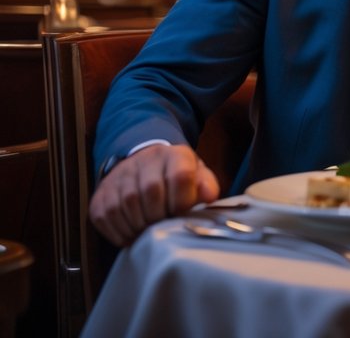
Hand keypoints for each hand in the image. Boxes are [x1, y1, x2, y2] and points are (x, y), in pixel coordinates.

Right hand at [89, 144, 218, 246]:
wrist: (144, 164)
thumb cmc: (175, 175)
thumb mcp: (197, 175)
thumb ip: (206, 186)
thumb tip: (209, 197)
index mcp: (174, 155)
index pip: (179, 176)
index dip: (182, 201)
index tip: (182, 214)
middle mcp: (144, 161)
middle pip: (150, 191)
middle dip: (159, 216)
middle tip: (164, 227)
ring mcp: (119, 176)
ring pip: (126, 205)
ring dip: (139, 227)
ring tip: (148, 233)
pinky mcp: (100, 194)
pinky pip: (105, 217)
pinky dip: (119, 232)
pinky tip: (131, 234)